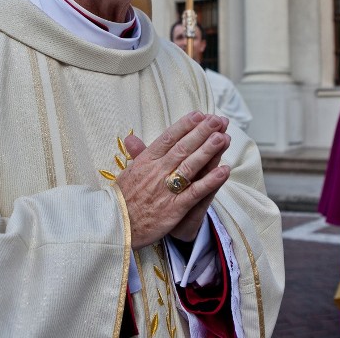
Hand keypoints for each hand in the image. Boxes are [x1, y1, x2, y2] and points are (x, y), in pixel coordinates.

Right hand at [116, 112, 231, 248]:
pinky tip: (224, 171)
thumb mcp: (127, 172)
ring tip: (223, 137)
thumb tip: (131, 137)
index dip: (184, 125)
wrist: (115, 226)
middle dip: (202, 132)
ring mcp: (166, 189)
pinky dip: (210, 181)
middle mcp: (157, 172)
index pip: (167, 138)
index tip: (199, 114)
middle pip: (182, 148)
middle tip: (218, 119)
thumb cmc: (122, 199)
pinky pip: (195, 192)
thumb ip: (136, 154)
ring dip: (208, 151)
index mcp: (146, 161)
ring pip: (190, 165)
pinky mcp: (174, 208)